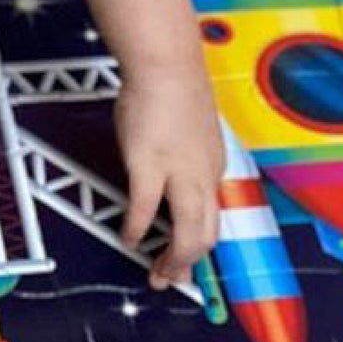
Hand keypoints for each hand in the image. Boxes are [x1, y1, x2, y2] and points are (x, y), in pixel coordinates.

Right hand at [115, 65, 222, 289]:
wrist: (166, 63)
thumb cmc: (173, 88)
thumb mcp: (190, 132)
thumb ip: (186, 159)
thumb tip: (171, 178)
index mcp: (214, 166)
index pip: (213, 217)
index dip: (198, 245)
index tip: (183, 258)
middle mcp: (204, 174)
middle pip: (206, 234)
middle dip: (188, 265)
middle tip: (170, 278)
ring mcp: (179, 171)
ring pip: (189, 234)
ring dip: (173, 261)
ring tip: (156, 274)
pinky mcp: (149, 164)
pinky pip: (145, 210)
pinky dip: (138, 230)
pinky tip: (128, 238)